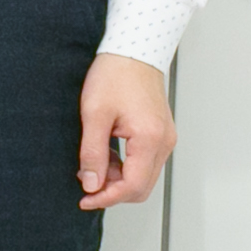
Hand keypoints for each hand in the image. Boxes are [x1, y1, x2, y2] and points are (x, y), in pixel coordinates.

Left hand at [77, 52, 175, 209]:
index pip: (132, 186)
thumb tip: (91, 184)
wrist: (133, 50)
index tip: (85, 199)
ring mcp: (165, 138)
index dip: (106, 198)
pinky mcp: (160, 134)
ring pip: (143, 176)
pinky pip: (145, 162)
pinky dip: (125, 167)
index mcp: (150, 139)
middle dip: (112, 192)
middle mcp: (164, 142)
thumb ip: (93, 153)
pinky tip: (105, 156)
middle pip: (141, 187)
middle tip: (86, 183)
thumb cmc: (115, 75)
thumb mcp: (94, 115)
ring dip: (117, 179)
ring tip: (92, 165)